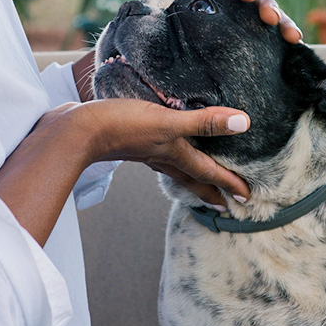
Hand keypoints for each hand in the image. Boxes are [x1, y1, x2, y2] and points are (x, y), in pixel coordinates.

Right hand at [68, 97, 251, 205]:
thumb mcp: (168, 122)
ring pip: (172, 167)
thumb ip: (204, 122)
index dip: (229, 182)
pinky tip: (158, 145)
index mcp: (174, 154)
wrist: (78, 131)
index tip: (247, 197)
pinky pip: (154, 153)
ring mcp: (142, 150)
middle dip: (209, 190)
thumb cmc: (123, 126)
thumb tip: (243, 123)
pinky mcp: (127, 139)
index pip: (208, 172)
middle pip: (190, 177)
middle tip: (225, 204)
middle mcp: (160, 156)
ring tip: (195, 178)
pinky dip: (164, 154)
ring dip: (188, 175)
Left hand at [155, 0, 301, 43]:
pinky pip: (271, 39)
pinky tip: (296, 47)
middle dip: (267, 6)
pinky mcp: (251, 40)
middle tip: (271, 18)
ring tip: (292, 36)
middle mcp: (235, 2)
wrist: (155, 44)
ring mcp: (244, 21)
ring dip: (283, 22)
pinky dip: (285, 40)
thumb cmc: (160, 13)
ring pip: (270, 16)